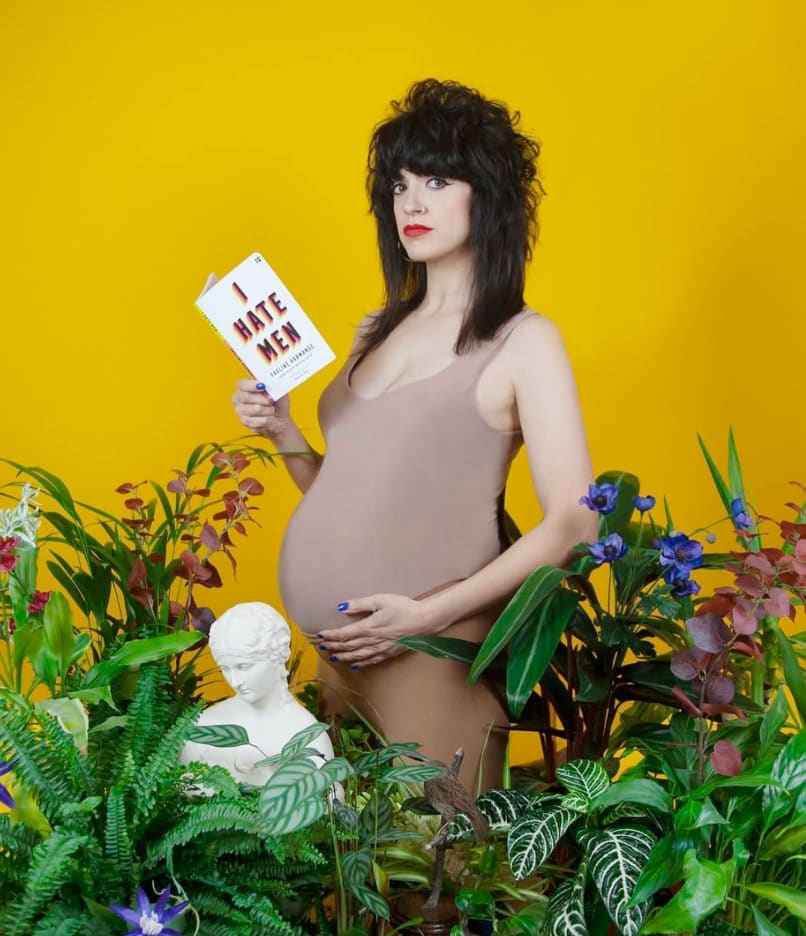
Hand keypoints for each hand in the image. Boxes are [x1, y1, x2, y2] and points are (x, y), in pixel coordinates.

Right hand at [231, 379, 290, 439]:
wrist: (279, 418)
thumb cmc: (276, 402)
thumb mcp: (277, 390)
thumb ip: (272, 384)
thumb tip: (269, 383)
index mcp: (244, 386)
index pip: (242, 384)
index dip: (252, 385)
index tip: (263, 386)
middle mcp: (238, 398)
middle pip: (245, 397)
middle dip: (261, 399)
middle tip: (271, 400)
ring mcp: (240, 410)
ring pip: (254, 409)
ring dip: (267, 410)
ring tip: (272, 410)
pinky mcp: (244, 421)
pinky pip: (256, 421)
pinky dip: (267, 420)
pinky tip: (270, 418)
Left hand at [317, 593, 435, 666]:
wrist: (424, 621)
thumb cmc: (403, 607)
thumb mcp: (381, 600)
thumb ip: (360, 604)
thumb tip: (341, 607)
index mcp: (368, 627)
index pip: (344, 634)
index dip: (330, 636)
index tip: (319, 636)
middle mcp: (371, 641)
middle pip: (348, 646)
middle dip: (334, 647)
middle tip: (321, 647)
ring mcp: (380, 649)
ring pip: (357, 656)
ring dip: (344, 657)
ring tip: (334, 657)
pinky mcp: (389, 653)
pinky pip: (371, 660)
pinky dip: (361, 663)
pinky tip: (355, 665)